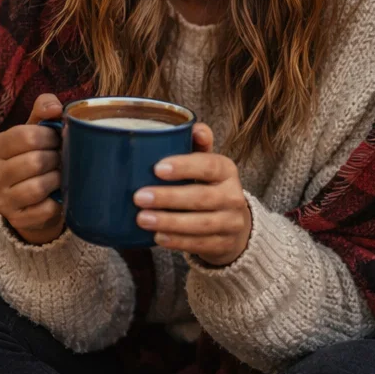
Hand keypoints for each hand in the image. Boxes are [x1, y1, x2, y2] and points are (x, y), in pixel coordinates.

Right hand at [0, 93, 63, 244]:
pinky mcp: (16, 220)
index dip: (50, 136)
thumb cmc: (34, 157)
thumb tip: (56, 107)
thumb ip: (43, 110)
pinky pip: (44, 209)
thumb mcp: (34, 131)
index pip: (26, 136)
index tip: (58, 139)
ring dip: (57, 179)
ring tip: (60, 175)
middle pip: (34, 161)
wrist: (30, 202)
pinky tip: (57, 196)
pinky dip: (57, 202)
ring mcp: (1, 200)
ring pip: (38, 187)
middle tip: (62, 158)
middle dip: (56, 158)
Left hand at [133, 123, 251, 266]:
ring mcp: (230, 223)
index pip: (209, 166)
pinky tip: (158, 237)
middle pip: (201, 197)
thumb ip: (198, 147)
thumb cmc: (210, 187)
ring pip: (200, 224)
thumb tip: (195, 128)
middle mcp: (233, 196)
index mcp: (226, 170)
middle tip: (139, 197)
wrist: (234, 225)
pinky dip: (177, 241)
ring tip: (142, 219)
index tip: (157, 169)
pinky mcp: (223, 245)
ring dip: (169, 221)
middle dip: (168, 198)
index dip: (184, 167)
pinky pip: (199, 244)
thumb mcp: (207, 165)